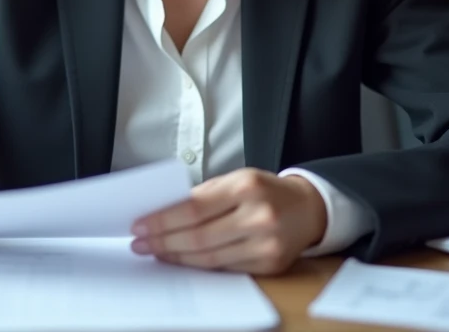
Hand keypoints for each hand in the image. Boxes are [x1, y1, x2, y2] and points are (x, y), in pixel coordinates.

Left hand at [129, 168, 326, 274]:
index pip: (194, 208)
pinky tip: (183, 260)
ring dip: (177, 257)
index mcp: (246, 186)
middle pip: (199, 236)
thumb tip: (163, 213)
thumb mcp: (237, 179)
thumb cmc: (266, 191)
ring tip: (157, 252)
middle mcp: (259, 216)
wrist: (308, 208)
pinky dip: (200, 266)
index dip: (163, 219)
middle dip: (164, 241)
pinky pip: (226, 269)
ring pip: (210, 258)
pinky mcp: (270, 265)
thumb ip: (204, 195)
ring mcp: (266, 244)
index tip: (140, 225)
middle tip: (140, 244)